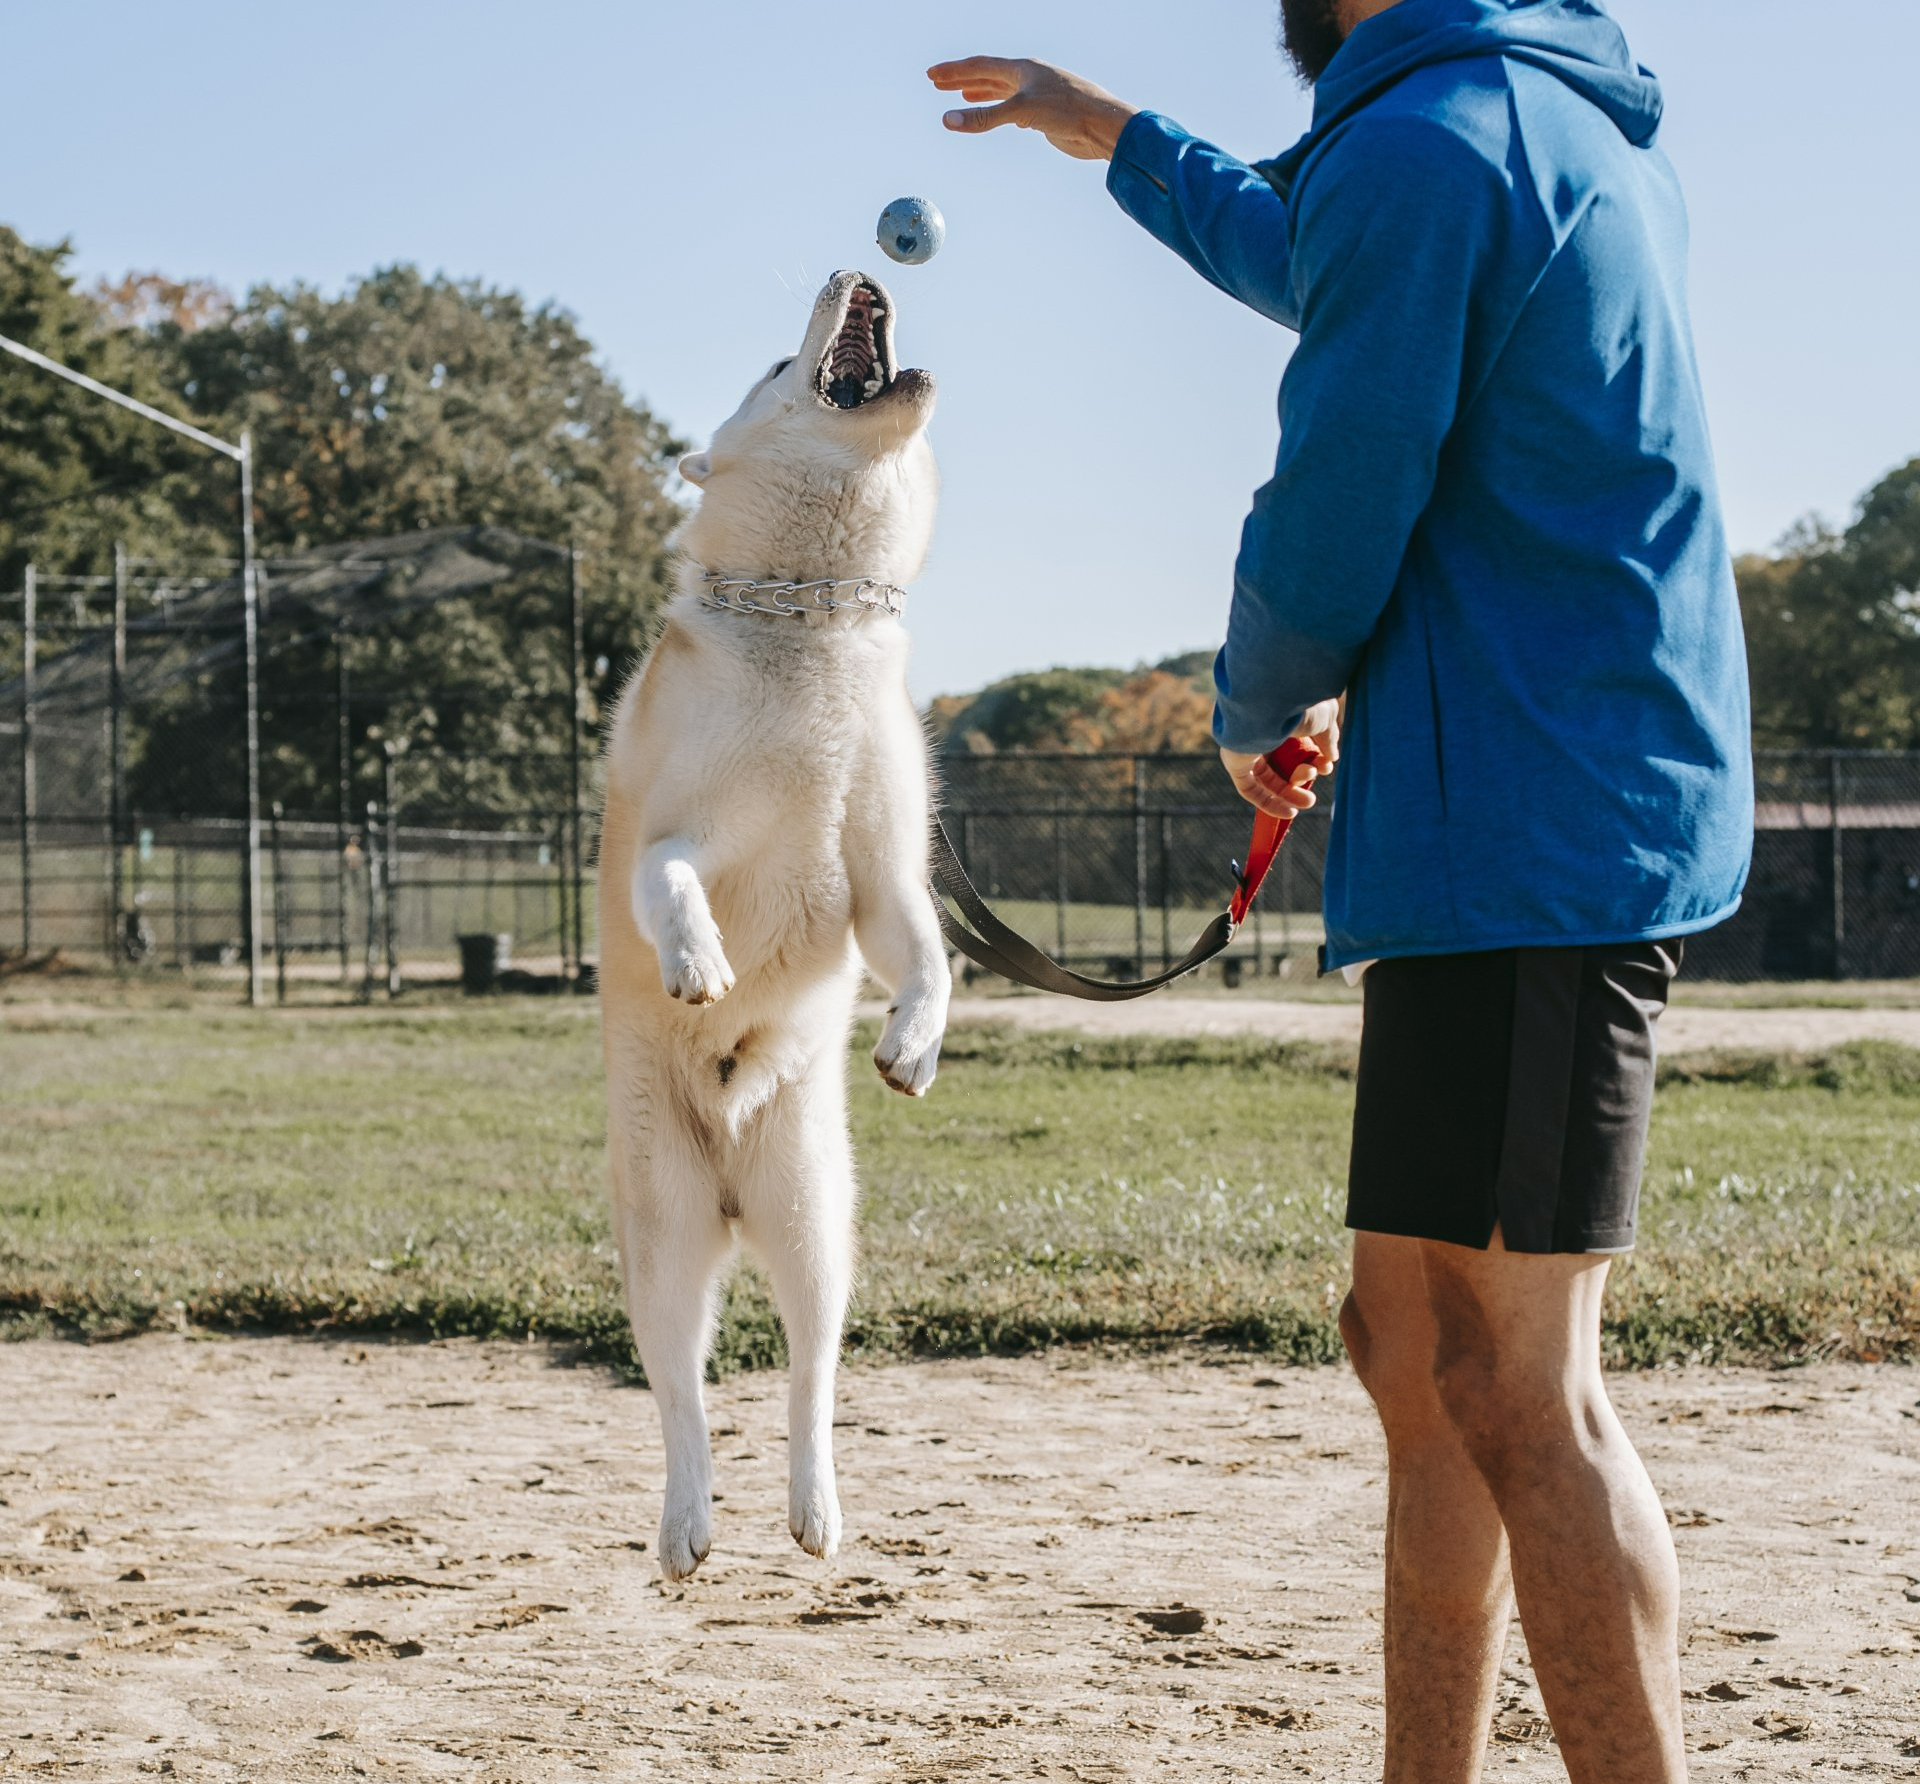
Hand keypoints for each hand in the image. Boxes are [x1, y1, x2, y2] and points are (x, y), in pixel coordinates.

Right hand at [927, 57, 1138, 160]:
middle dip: (961, 79)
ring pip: (1001, 91)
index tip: (931, 74)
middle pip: (987, 75)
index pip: (979, 66)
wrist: (1102, 126)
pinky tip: (995, 114)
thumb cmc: (1067, 110)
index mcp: (1022, 69)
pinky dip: (999, 110)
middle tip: (936, 81)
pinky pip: (1014, 108)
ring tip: (960, 95)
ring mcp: (1037, 95)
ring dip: (979, 93)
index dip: (953, 71)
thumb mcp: (1021, 112)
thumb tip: (948, 121)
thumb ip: (984, 118)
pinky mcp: (1045, 115)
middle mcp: (1028, 77)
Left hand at [1220, 700, 1341, 818]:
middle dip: (1302, 780)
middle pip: (1282, 763)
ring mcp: (1246, 745)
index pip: (1297, 744)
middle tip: (1316, 792)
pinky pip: (1249, 787)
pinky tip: (1290, 812)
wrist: (1272, 698)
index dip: (1314, 760)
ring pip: (1266, 778)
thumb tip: (1330, 757)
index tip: (1327, 767)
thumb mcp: (1324, 719)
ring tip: (1308, 803)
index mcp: (1283, 715)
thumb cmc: (1299, 703)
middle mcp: (1263, 728)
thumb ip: (1328, 738)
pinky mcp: (1234, 760)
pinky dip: (1268, 801)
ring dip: (1288, 794)